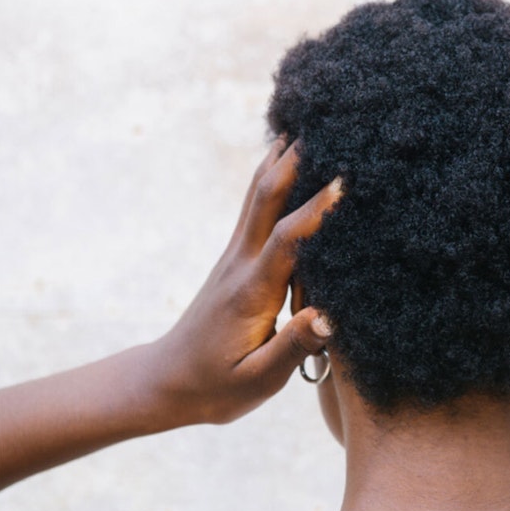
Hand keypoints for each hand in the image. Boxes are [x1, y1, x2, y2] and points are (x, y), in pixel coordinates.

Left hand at [148, 138, 341, 425]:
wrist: (165, 383)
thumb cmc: (214, 387)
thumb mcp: (256, 381)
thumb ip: (292, 348)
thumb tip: (328, 317)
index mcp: (252, 292)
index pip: (287, 241)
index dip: (316, 210)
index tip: (344, 180)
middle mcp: (241, 263)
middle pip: (265, 198)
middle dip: (294, 160)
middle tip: (323, 123)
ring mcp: (235, 257)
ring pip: (256, 195)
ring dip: (278, 158)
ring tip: (302, 123)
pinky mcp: (236, 259)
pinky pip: (255, 206)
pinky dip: (271, 176)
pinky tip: (282, 160)